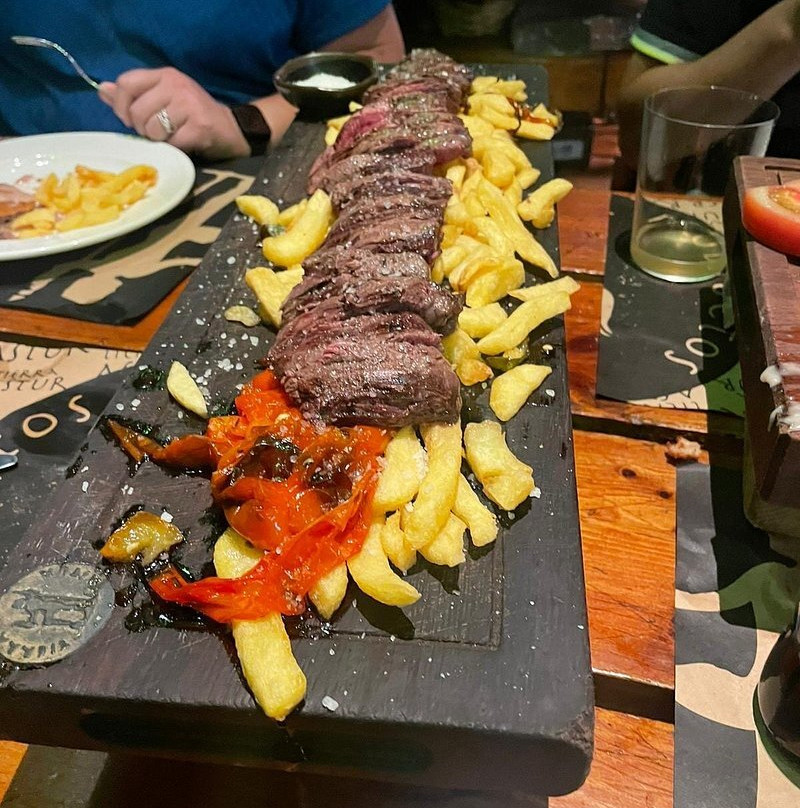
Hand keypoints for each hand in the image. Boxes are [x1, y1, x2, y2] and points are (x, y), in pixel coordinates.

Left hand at [98, 67, 249, 160]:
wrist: (233, 130)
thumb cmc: (194, 117)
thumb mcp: (163, 98)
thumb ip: (133, 94)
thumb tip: (101, 90)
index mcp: (165, 75)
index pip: (126, 83)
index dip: (121, 106)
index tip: (130, 120)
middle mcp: (176, 85)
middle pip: (137, 111)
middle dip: (142, 129)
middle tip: (157, 133)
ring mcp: (189, 105)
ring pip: (152, 129)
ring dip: (158, 141)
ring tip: (171, 138)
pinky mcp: (199, 127)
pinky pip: (171, 144)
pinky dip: (174, 150)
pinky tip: (184, 145)